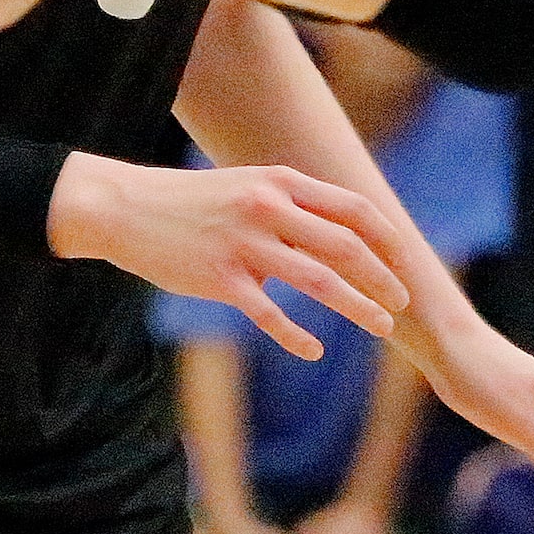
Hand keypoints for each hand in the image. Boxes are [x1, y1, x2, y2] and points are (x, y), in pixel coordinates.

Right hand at [47, 153, 410, 358]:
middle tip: (402, 303)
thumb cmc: (193, 202)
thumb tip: (331, 237)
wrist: (128, 209)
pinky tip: (313, 351)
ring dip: (357, 307)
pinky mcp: (220, 278)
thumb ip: (290, 208)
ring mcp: (245, 244)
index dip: (385, 236)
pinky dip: (296, 335)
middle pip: (345, 246)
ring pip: (319, 281)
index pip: (351, 207)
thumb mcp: (247, 188)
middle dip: (381, 277)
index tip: (405, 261)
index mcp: (280, 182)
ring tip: (380, 327)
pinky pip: (269, 314)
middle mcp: (268, 209)